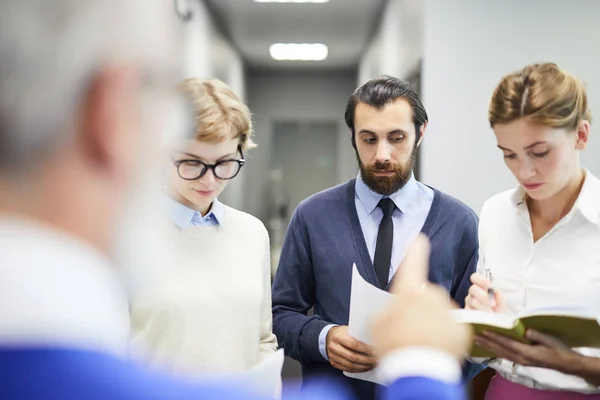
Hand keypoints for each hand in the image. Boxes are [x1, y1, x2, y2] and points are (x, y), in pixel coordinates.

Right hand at [326, 325, 376, 372]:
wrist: (328, 337)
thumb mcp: (348, 329)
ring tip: (373, 364)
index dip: (366, 349)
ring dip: (364, 366)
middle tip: (377, 359)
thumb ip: (358, 335)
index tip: (376, 350)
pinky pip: (347, 369)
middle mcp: (333, 347)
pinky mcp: (334, 363)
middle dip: (367, 360)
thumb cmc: (343, 332)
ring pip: (350, 365)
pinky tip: (366, 368)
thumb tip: (375, 340)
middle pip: (353, 357)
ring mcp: (332, 356)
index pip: (354, 344)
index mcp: (338, 336)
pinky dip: (358, 370)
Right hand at [372, 235, 471, 360]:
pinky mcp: (461, 328)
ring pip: (439, 312)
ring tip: (421, 341)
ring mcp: (448, 311)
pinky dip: (444, 334)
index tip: (419, 238)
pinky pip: (451, 326)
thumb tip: (396, 307)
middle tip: (409, 327)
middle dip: (419, 307)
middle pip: (425, 295)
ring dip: (432, 321)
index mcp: (409, 292)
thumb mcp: (378, 324)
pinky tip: (434, 346)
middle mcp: (432, 296)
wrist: (419, 372)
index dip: (415, 249)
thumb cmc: (394, 347)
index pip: (414, 263)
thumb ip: (387, 309)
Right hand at [465, 272, 505, 312]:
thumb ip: (499, 295)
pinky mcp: (467, 311)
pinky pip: (469, 310)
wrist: (498, 321)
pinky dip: (478, 313)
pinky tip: (484, 316)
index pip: (475, 277)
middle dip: (483, 296)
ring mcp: (469, 302)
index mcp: (480, 286)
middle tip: (492, 303)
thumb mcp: (502, 301)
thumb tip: (495, 290)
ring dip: (483, 306)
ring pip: (472, 301)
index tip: (490, 286)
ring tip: (491, 312)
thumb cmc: (499, 309)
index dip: (481, 280)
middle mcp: (473, 292)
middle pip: (472, 289)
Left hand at [474, 329, 581, 372]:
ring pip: (501, 353)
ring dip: (488, 346)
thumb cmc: (558, 349)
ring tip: (477, 340)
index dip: (495, 337)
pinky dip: (495, 350)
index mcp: (527, 353)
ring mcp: (520, 361)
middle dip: (486, 342)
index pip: (507, 343)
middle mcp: (521, 358)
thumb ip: (537, 335)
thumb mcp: (549, 339)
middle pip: (500, 349)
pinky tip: (489, 347)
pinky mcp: (521, 361)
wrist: (565, 363)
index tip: (484, 331)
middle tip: (474, 335)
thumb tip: (525, 330)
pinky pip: (505, 355)